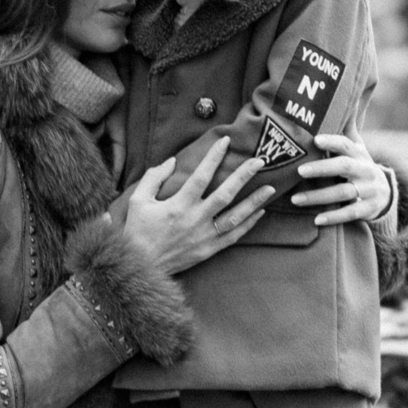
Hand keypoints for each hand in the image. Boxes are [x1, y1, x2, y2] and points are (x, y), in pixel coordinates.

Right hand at [121, 137, 273, 273]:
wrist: (140, 267)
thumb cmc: (137, 231)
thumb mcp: (137, 200)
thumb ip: (154, 177)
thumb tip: (172, 161)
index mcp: (178, 205)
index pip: (201, 176)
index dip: (213, 157)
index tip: (225, 141)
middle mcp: (195, 220)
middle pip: (225, 194)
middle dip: (244, 176)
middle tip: (260, 161)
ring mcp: (204, 236)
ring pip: (235, 217)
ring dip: (254, 202)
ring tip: (270, 188)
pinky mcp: (209, 250)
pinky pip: (234, 236)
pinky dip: (248, 224)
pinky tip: (260, 212)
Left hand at [292, 132, 392, 227]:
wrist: (385, 194)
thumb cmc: (360, 169)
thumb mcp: (357, 151)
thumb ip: (345, 135)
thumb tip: (334, 109)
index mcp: (359, 154)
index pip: (346, 145)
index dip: (331, 142)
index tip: (315, 140)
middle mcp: (365, 170)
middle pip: (344, 167)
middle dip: (321, 168)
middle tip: (299, 171)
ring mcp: (369, 190)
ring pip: (343, 192)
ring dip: (318, 196)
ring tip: (296, 199)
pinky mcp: (369, 208)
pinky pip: (350, 213)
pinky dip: (333, 217)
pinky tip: (317, 219)